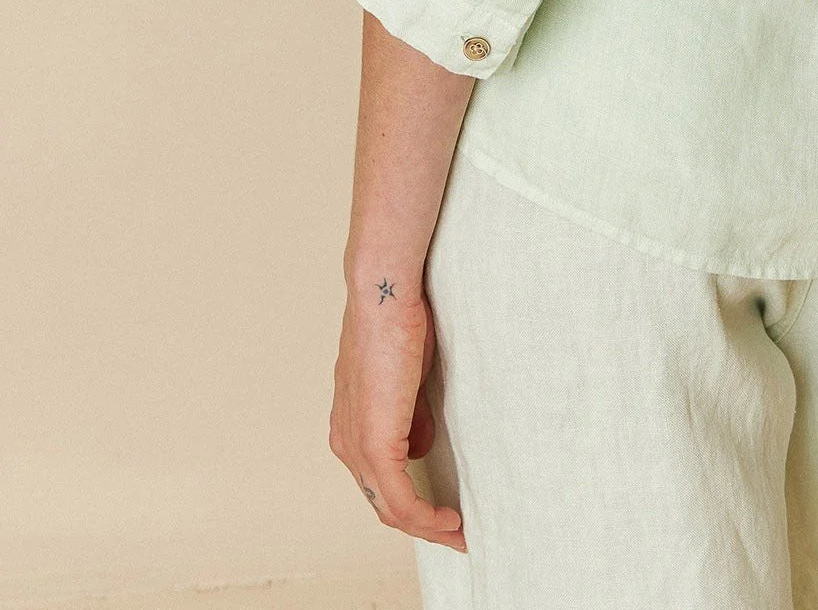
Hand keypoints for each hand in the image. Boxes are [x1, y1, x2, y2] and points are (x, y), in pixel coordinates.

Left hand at [329, 280, 465, 551]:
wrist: (382, 296)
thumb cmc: (397, 321)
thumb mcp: (406, 378)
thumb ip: (410, 416)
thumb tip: (419, 446)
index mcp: (351, 426)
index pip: (378, 480)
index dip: (409, 502)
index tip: (442, 511)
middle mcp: (346, 442)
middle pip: (382, 502)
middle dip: (421, 524)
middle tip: (456, 533)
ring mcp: (357, 446)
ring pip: (391, 507)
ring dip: (427, 526)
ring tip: (458, 533)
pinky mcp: (375, 445)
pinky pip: (400, 499)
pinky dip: (425, 517)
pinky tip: (448, 520)